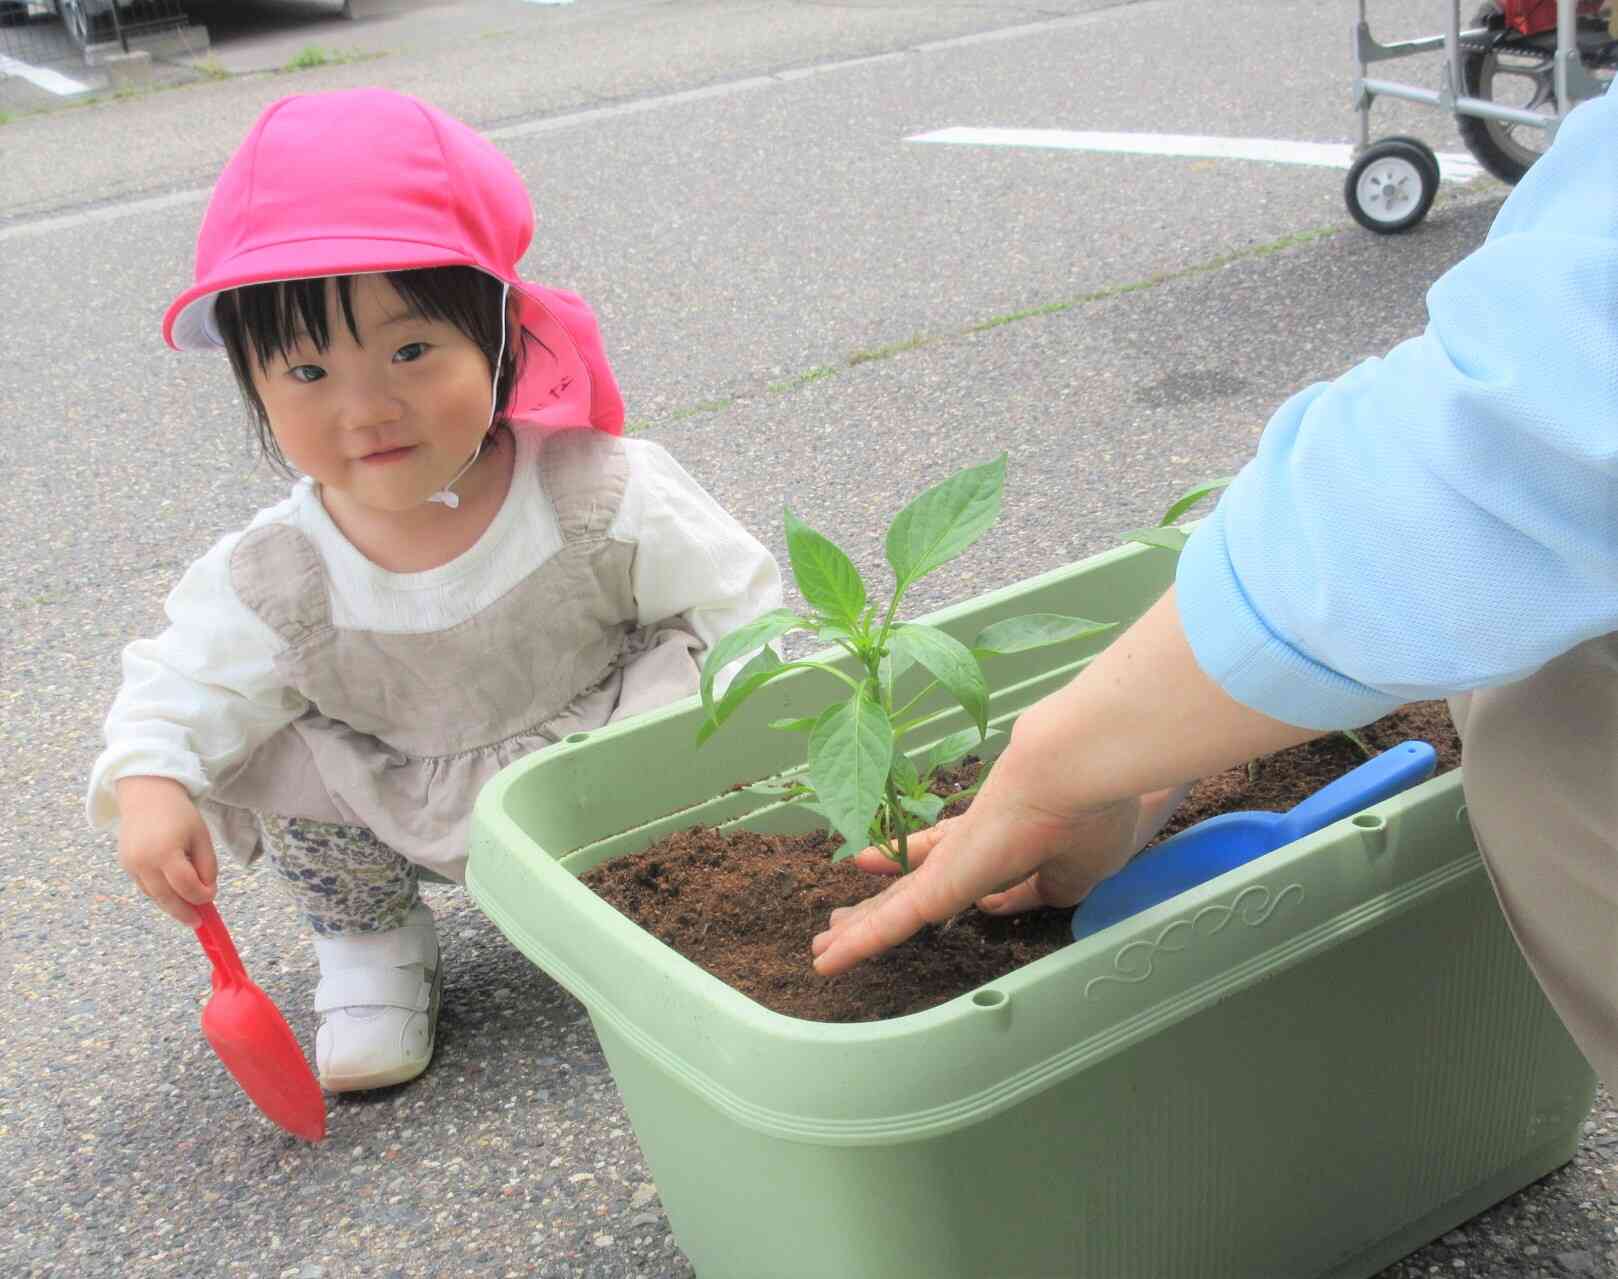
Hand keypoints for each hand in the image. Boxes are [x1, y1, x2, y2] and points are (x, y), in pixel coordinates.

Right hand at [115, 776, 217, 926]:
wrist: (147, 794)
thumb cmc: (179, 814)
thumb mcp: (201, 836)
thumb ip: (206, 866)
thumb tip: (206, 893)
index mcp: (165, 851)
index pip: (186, 885)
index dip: (201, 895)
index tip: (211, 897)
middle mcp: (143, 861)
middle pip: (166, 897)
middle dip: (184, 912)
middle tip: (198, 922)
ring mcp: (131, 864)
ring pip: (154, 895)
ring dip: (172, 904)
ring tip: (189, 910)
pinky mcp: (125, 864)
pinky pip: (145, 886)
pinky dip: (160, 892)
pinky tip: (173, 893)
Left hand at [810, 757, 1189, 975]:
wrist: (1075, 773)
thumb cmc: (1094, 811)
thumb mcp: (1079, 870)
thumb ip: (1046, 887)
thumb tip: (1014, 902)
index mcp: (1002, 846)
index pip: (970, 869)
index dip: (966, 887)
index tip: (982, 904)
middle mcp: (966, 851)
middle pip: (914, 885)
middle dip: (882, 907)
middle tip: (843, 923)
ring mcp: (948, 862)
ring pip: (893, 902)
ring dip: (859, 924)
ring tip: (823, 941)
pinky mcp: (939, 881)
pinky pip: (893, 919)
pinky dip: (862, 941)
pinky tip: (831, 959)